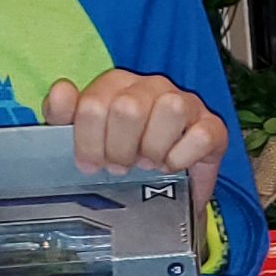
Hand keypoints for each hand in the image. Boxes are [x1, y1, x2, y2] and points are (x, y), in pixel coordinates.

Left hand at [43, 71, 227, 180]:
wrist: (162, 192)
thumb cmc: (123, 158)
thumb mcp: (85, 140)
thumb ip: (63, 115)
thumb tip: (62, 91)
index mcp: (117, 84)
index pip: (93, 104)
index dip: (89, 142)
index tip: (91, 164)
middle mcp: (151, 86)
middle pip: (128, 108)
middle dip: (120, 149)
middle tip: (121, 166)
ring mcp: (186, 102)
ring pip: (170, 109)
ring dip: (153, 149)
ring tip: (148, 164)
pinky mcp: (212, 126)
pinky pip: (200, 135)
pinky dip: (182, 157)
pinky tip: (172, 166)